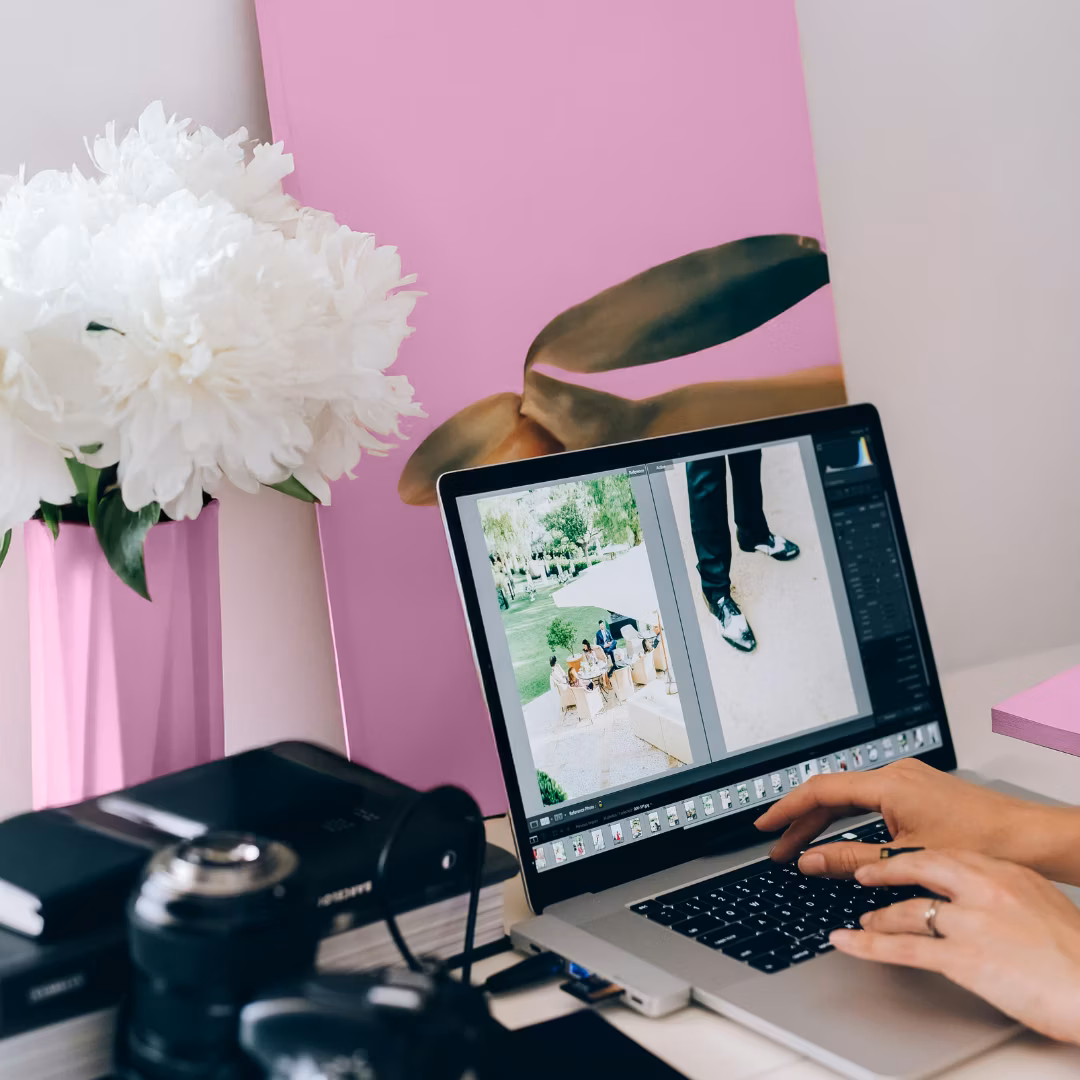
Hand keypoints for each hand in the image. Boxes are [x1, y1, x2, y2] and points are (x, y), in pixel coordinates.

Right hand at [753, 758, 1079, 883]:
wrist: (1026, 838)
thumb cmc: (978, 843)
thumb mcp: (904, 859)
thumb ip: (850, 859)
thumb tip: (810, 861)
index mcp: (886, 783)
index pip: (820, 790)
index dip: (787, 809)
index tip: (766, 824)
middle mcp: (894, 774)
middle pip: (832, 794)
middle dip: (802, 822)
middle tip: (779, 847)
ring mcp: (906, 780)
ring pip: (850, 799)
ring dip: (825, 823)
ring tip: (804, 848)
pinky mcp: (917, 792)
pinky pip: (869, 801)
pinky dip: (849, 820)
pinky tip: (843, 839)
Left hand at [830, 850, 1079, 1044]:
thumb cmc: (1078, 953)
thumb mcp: (1042, 902)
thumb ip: (1005, 891)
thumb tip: (983, 892)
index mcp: (1004, 872)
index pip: (945, 854)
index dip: (914, 858)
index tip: (898, 860)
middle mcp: (983, 889)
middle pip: (917, 867)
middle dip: (884, 872)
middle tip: (863, 875)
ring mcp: (971, 922)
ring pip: (907, 910)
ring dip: (879, 917)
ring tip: (865, 920)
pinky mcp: (964, 959)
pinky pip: (903, 949)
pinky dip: (867, 945)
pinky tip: (847, 941)